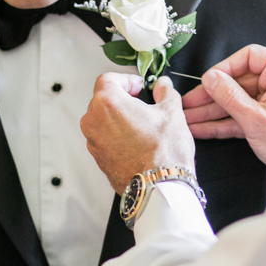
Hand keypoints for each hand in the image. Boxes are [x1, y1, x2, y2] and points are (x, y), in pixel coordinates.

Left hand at [81, 74, 195, 193]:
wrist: (159, 187)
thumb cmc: (163, 152)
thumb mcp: (172, 111)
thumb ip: (165, 92)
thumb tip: (163, 86)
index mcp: (107, 102)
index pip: (108, 79)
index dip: (126, 79)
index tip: (140, 86)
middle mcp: (93, 121)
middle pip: (104, 99)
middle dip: (123, 98)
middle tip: (144, 104)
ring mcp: (94, 142)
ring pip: (103, 120)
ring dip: (120, 118)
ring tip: (143, 125)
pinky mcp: (98, 159)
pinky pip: (105, 139)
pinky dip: (118, 136)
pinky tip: (138, 142)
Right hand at [182, 44, 265, 166]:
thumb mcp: (256, 118)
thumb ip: (230, 96)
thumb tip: (211, 78)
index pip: (250, 58)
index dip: (225, 67)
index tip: (207, 80)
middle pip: (237, 83)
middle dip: (211, 96)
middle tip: (188, 103)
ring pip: (235, 102)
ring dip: (211, 112)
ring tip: (188, 118)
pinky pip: (240, 117)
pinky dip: (222, 123)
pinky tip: (201, 128)